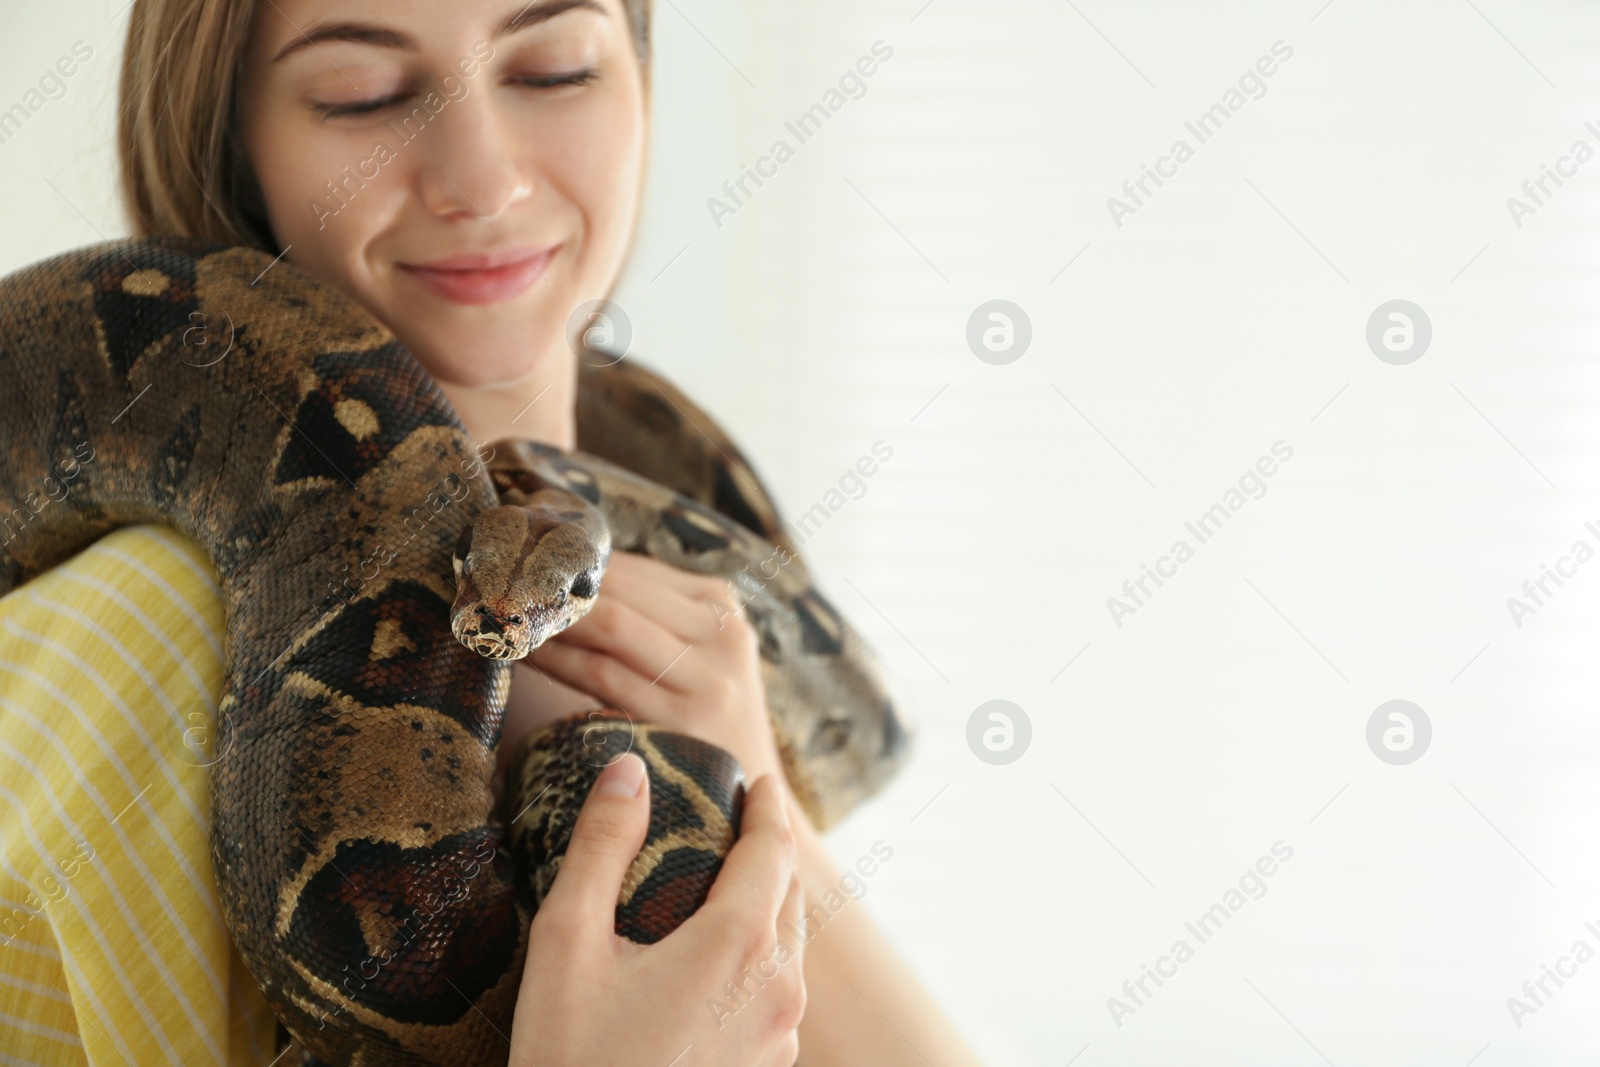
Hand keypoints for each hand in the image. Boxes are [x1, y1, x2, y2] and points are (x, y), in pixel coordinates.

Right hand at [510, 756, 805, 1066]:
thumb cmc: (570, 1058)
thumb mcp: (568, 942)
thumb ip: (601, 847)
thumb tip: (627, 771)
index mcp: (738, 945)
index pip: (773, 850)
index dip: (768, 807)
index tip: (761, 781)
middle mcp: (777, 989)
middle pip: (789, 895)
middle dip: (770, 851)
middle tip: (743, 821)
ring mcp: (780, 1037)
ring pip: (789, 947)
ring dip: (768, 905)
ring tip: (730, 883)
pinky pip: (778, 993)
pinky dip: (760, 956)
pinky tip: (720, 960)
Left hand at [526, 552, 788, 797]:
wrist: (754, 810)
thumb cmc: (704, 728)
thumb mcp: (697, 660)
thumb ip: (648, 620)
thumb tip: (560, 578)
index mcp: (724, 608)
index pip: (634, 568)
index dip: (572, 561)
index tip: (522, 561)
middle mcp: (725, 634)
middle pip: (622, 590)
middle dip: (557, 583)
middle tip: (501, 581)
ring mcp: (710, 678)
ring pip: (611, 626)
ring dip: (550, 617)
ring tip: (504, 614)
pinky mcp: (684, 720)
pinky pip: (603, 675)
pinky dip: (556, 658)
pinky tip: (524, 653)